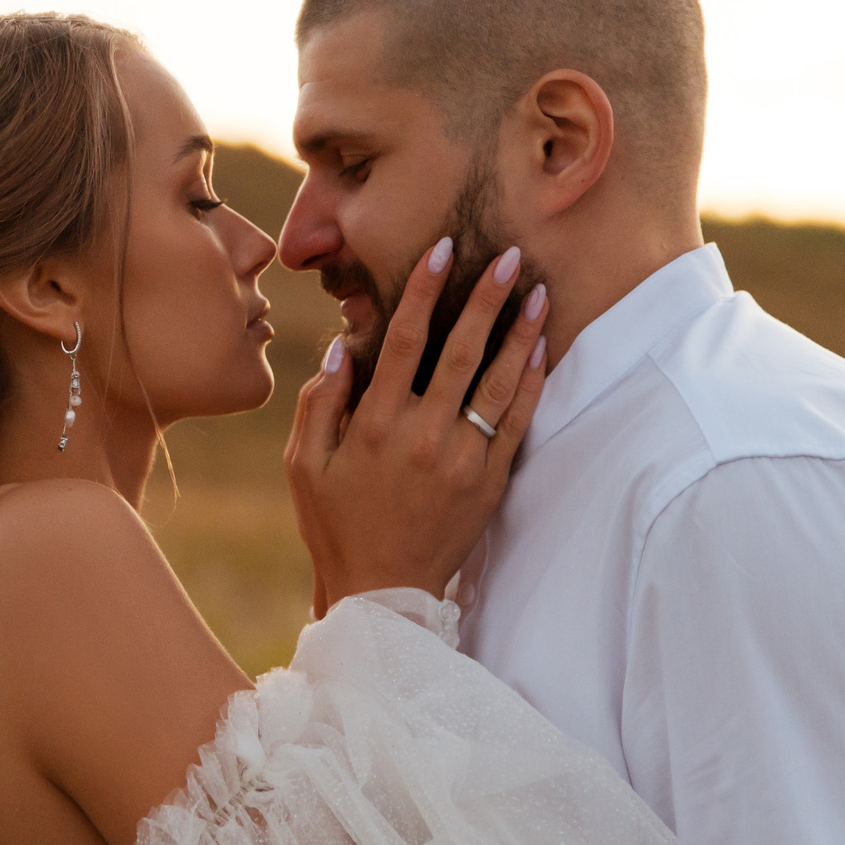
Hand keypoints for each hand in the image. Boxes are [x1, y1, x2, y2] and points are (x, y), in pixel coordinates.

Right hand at [286, 239, 548, 610]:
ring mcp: (462, 461)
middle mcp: (423, 437)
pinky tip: (541, 351)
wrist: (383, 592)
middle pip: (461, 352)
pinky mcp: (489, 483)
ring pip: (499, 384)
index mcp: (375, 426)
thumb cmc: (336, 525)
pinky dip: (532, 385)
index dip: (422, 292)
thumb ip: (318, 405)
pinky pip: (517, 424)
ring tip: (538, 293)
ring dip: (521, 334)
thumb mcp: (303, 467)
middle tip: (509, 256)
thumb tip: (342, 348)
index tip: (440, 251)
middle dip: (486, 299)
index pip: (403, 342)